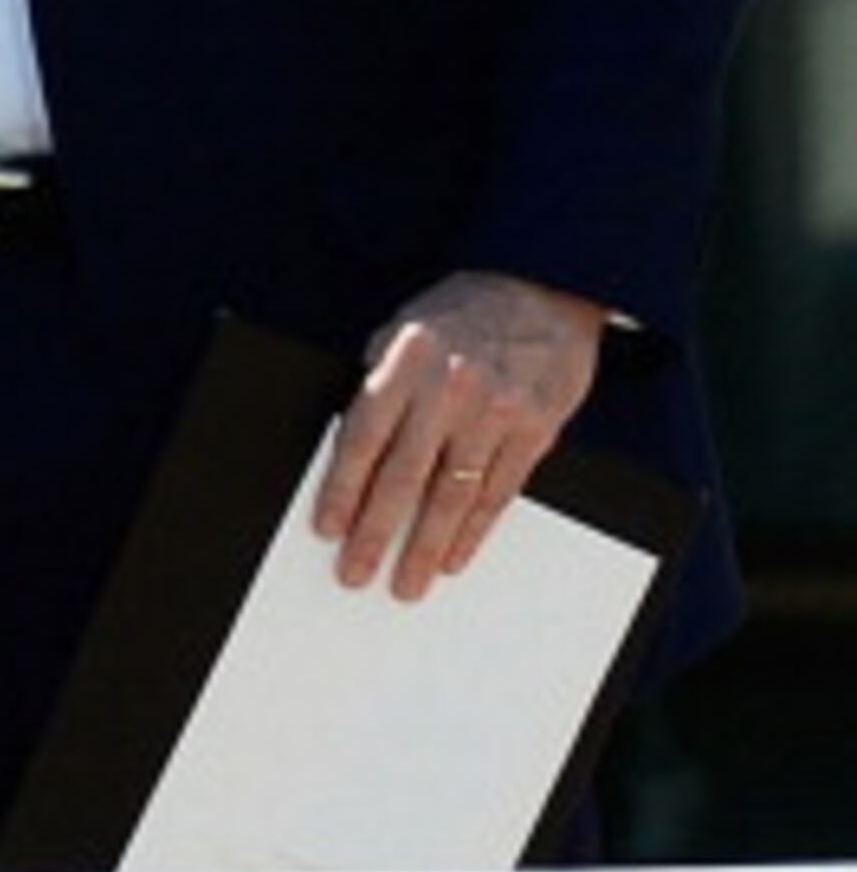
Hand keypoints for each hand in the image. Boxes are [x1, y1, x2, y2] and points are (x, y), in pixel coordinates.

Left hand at [312, 269, 605, 599]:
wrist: (544, 289)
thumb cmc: (464, 311)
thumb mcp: (404, 328)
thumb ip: (378, 378)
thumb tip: (354, 439)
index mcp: (403, 364)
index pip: (363, 439)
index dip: (342, 489)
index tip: (327, 528)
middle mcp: (447, 391)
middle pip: (402, 477)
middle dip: (376, 532)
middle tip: (357, 574)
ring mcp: (494, 413)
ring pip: (451, 495)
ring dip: (426, 546)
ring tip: (407, 581)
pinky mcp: (534, 430)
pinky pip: (498, 493)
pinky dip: (474, 531)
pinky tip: (454, 557)